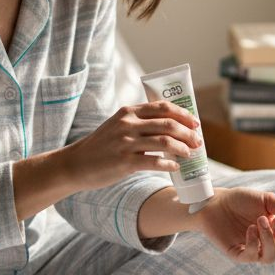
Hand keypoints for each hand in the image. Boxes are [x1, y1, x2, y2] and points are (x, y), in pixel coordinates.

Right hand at [63, 101, 201, 190]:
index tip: (195, 122)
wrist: (76, 164)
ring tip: (190, 154)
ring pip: (165, 142)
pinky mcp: (125, 162)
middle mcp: (128, 124)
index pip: (162, 107)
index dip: (183, 114)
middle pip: (168, 124)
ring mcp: (126, 143)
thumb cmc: (101, 146)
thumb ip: (138, 122)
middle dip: (188, 133)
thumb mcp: (117, 125)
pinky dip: (169, 164)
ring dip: (182, 148)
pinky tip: (175, 167)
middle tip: (198, 141)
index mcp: (128, 112)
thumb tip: (169, 126)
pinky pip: (155, 162)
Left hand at [196, 187, 274, 263]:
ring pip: (271, 258)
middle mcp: (269, 244)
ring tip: (259, 220)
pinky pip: (251, 257)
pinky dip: (253, 243)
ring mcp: (254, 251)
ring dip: (268, 239)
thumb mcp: (266, 199)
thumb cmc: (242, 200)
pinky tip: (250, 228)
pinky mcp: (238, 254)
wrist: (216, 201)